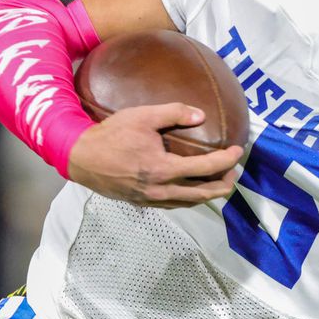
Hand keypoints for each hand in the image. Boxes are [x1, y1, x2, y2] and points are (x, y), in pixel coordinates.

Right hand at [67, 103, 242, 206]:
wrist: (79, 157)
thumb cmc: (110, 135)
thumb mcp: (141, 117)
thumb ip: (173, 113)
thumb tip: (201, 115)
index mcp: (162, 170)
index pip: (206, 169)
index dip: (227, 160)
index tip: (238, 151)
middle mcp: (159, 190)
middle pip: (203, 194)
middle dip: (224, 184)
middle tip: (235, 171)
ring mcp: (150, 199)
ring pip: (189, 203)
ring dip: (209, 193)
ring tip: (220, 181)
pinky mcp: (142, 203)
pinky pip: (174, 205)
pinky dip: (190, 198)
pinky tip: (193, 188)